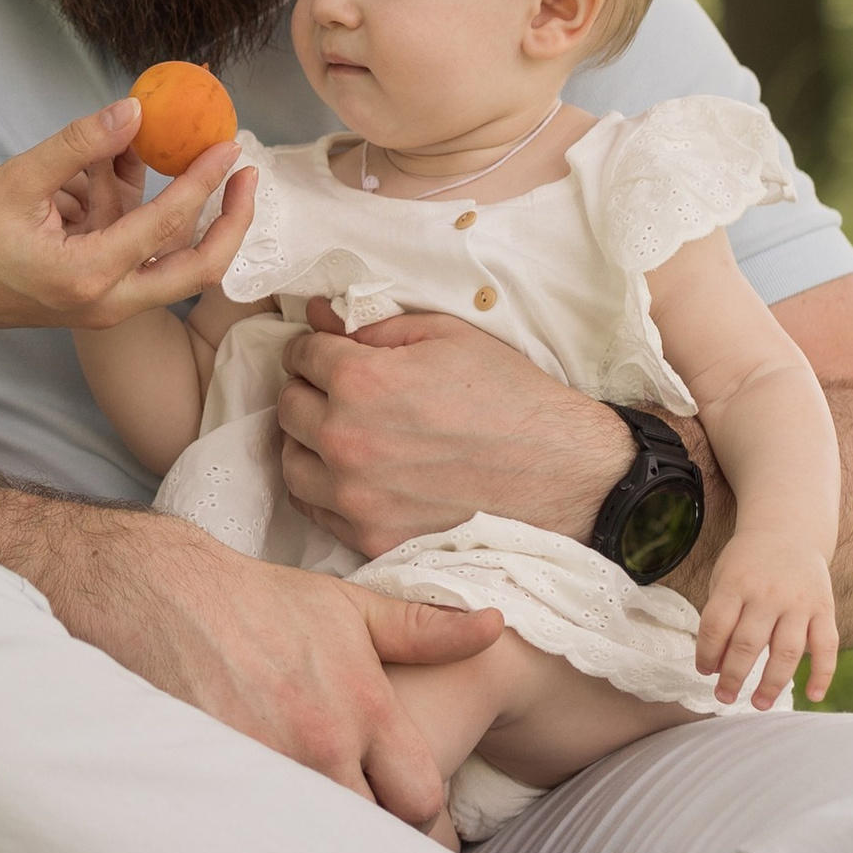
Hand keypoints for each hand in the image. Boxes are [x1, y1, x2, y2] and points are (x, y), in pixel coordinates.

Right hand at [0, 102, 252, 335]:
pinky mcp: (92, 295)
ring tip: (171, 153)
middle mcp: (106, 300)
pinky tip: (118, 168)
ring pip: (170, 263)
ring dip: (180, 212)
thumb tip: (136, 110)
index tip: (230, 144)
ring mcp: (101, 304)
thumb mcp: (16, 181)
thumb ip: (78, 146)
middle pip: (198, 269)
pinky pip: (135, 254)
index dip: (204, 179)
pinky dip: (139, 215)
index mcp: (90, 276)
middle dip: (231, 221)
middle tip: (247, 174)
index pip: (168, 224)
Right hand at [102, 528, 502, 825]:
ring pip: (318, 844)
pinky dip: (269, 843)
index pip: (421, 800)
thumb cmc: (259, 602)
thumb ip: (426, 628)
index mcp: (364, 708)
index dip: (416, 811)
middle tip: (365, 841)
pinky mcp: (219, 782)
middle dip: (372, 839)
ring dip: (322, 846)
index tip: (401, 809)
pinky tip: (266, 838)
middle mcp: (321, 745)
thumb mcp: (349, 608)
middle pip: (373, 835)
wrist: (162, 595)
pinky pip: (259, 839)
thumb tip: (495, 626)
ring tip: (320, 847)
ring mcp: (268, 768)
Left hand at [277, 303, 637, 558]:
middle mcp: (347, 440)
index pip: (301, 355)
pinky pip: (316, 510)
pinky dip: (325, 489)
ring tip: (344, 434)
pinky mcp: (371, 538)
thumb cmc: (511, 396)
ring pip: (292, 463)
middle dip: (310, 391)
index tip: (329, 353)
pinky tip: (356, 474)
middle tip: (340, 392)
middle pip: (288, 407)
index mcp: (361, 381)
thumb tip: (317, 313)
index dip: (314, 348)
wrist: (564, 473)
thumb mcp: (447, 336)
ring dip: (309, 443)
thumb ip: (373, 325)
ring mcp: (355, 497)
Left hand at [695, 538, 837, 706]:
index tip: (705, 672)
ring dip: (772, 683)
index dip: (706, 654)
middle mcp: (769, 594)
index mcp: (736, 583)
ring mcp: (800, 602)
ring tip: (759, 703)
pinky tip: (814, 696)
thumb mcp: (725, 578)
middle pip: (748, 643)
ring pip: (787, 651)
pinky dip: (823, 673)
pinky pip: (828, 646)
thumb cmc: (748, 563)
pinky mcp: (825, 609)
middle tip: (724, 698)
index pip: (715, 625)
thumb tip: (718, 666)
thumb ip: (721, 617)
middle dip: (734, 676)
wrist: (789, 530)